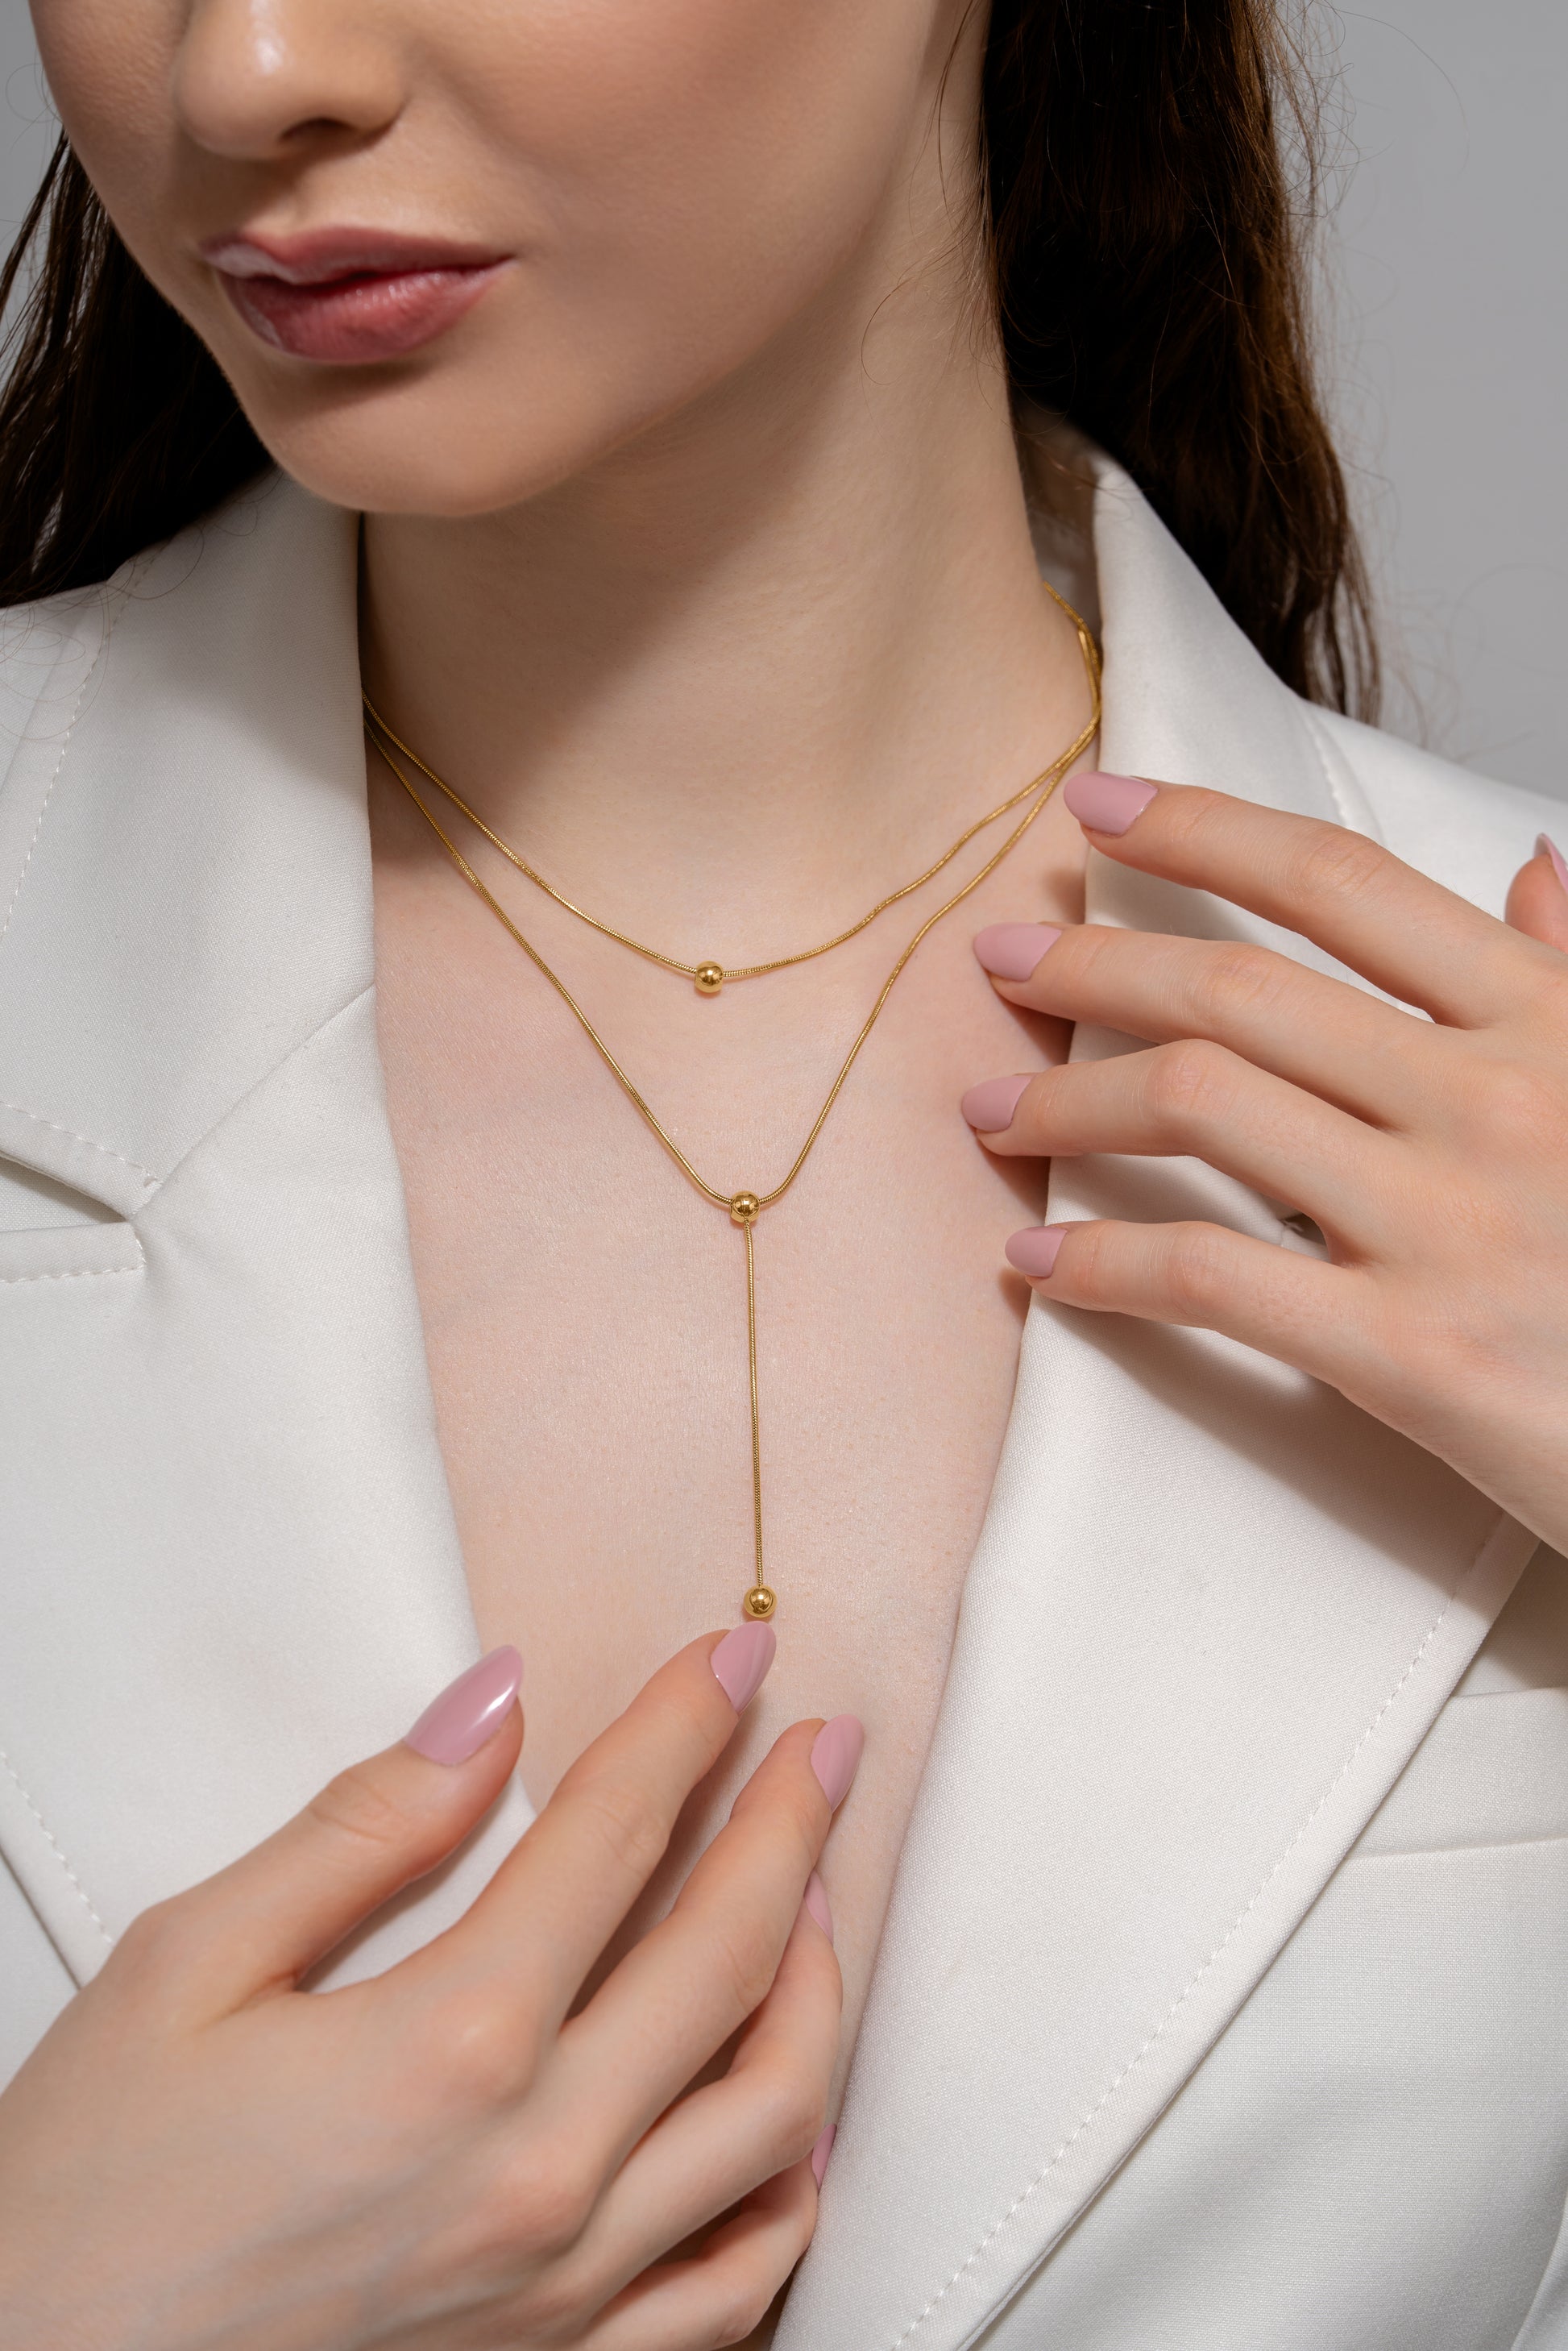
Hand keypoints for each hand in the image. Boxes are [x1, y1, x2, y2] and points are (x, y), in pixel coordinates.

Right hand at [0, 1630, 857, 2350]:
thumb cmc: (85, 2199)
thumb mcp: (189, 1969)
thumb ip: (362, 1830)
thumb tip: (492, 1708)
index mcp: (450, 2047)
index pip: (616, 1835)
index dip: (689, 1725)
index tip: (737, 1654)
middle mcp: (541, 2171)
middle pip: (729, 1955)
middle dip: (793, 1822)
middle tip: (826, 1742)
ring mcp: (568, 2289)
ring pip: (775, 2116)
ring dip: (817, 1981)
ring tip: (818, 1895)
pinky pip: (737, 2285)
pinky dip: (792, 2185)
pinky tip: (797, 2117)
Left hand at [963, 773, 1567, 1557]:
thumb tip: (1535, 873)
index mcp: (1550, 1017)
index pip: (1342, 882)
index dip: (1201, 826)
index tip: (1093, 804)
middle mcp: (1494, 1097)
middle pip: (1241, 986)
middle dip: (1094, 961)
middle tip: (1000, 959)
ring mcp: (1452, 1223)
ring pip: (1204, 1107)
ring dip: (1067, 1101)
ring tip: (991, 1111)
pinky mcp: (1414, 1356)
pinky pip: (1211, 1277)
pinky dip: (1100, 1267)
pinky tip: (1034, 1266)